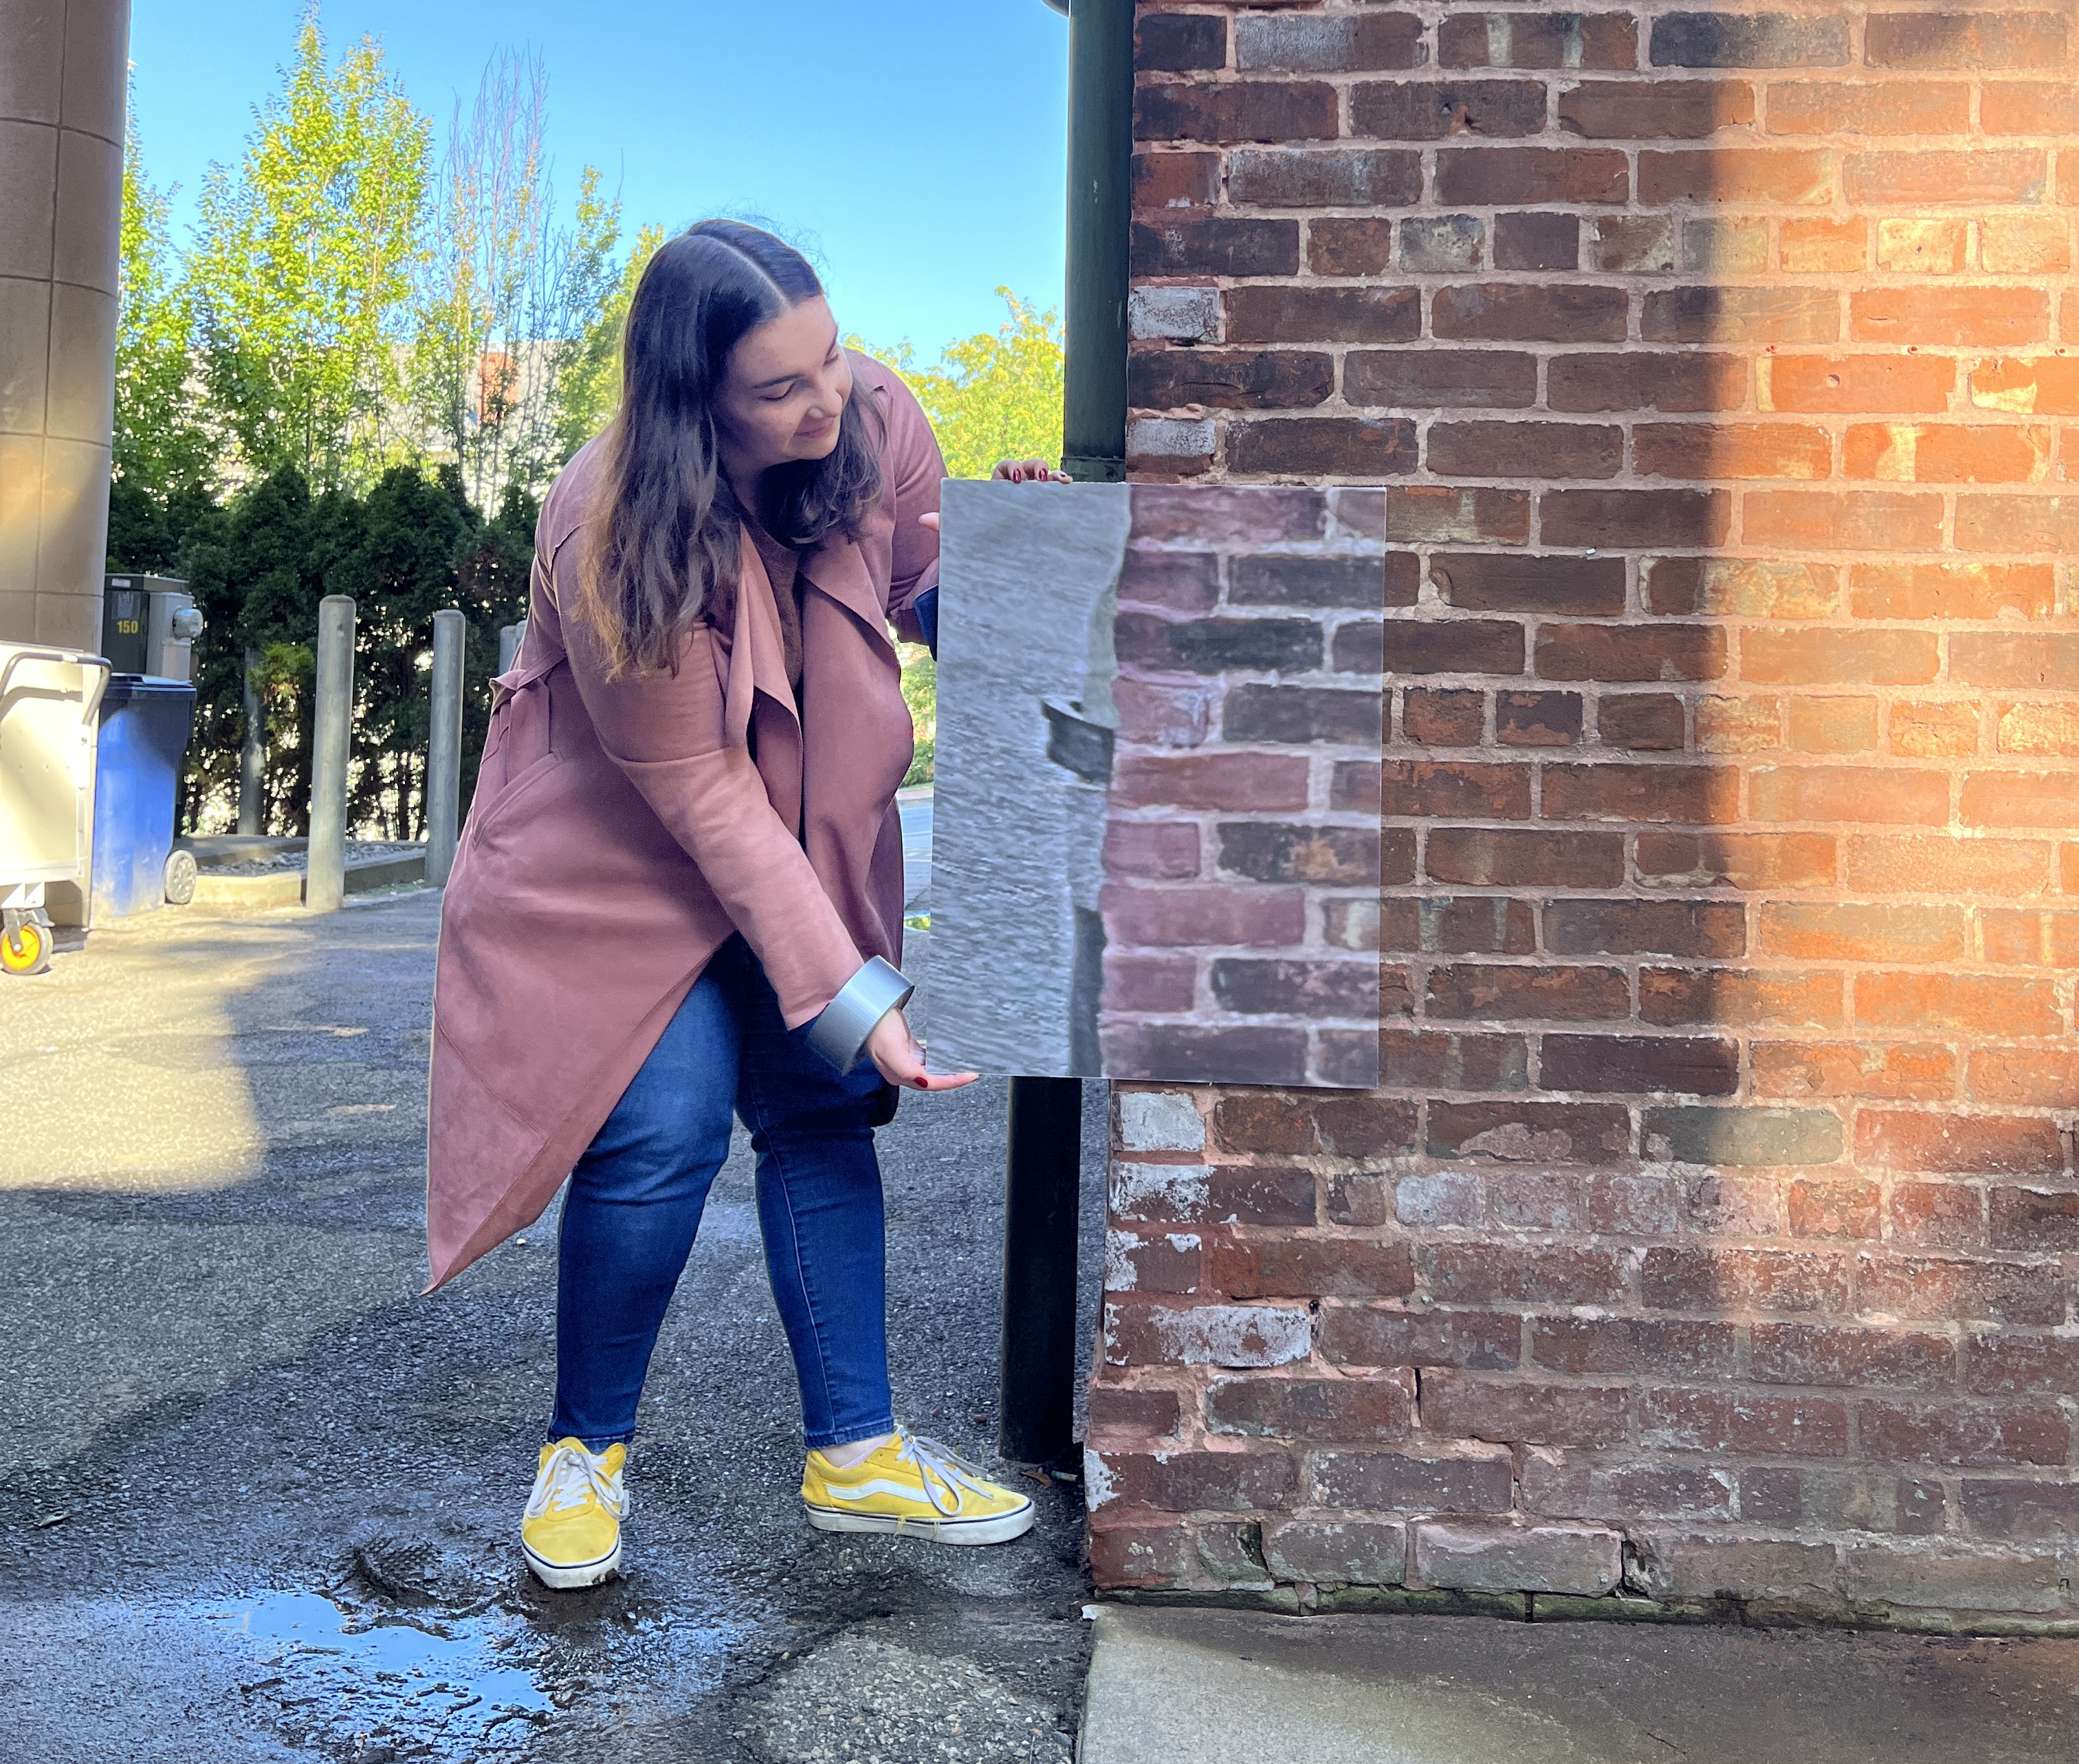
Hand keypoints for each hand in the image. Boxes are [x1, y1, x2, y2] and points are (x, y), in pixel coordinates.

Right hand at [866, 1008, 977, 1090]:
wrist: (866, 1010)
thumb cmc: (875, 1028)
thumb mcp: (890, 1050)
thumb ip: (906, 1069)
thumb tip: (924, 1081)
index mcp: (899, 1075)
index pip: (931, 1084)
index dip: (952, 1082)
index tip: (971, 1076)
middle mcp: (903, 1072)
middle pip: (934, 1081)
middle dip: (954, 1078)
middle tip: (973, 1072)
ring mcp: (906, 1061)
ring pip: (933, 1071)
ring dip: (949, 1069)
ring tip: (965, 1064)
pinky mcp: (908, 1051)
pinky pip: (929, 1059)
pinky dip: (941, 1059)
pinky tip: (950, 1055)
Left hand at [917, 460, 1067, 535]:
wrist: (1000, 562)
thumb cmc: (982, 540)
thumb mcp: (966, 533)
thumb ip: (948, 524)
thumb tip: (923, 519)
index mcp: (998, 489)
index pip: (1006, 469)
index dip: (1013, 468)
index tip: (1018, 479)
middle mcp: (1020, 490)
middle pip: (1030, 467)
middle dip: (1038, 467)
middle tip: (1043, 478)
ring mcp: (1037, 499)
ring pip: (1048, 478)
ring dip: (1055, 475)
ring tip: (1061, 482)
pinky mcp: (1049, 511)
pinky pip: (1060, 496)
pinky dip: (1065, 490)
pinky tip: (1071, 490)